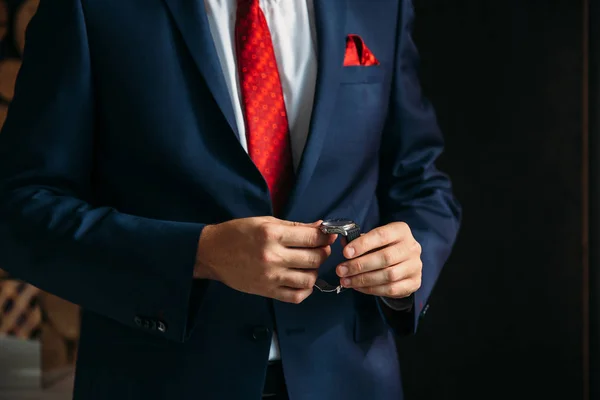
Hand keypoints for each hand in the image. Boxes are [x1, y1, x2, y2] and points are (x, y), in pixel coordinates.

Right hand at [194, 217, 336, 303]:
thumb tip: (321, 227)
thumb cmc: (238, 233)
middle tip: (320, 248)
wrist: (212, 253)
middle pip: (314, 258)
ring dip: (315, 271)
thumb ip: (295, 226)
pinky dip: (305, 289)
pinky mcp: (267, 291)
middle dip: (323, 252)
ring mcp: (270, 277)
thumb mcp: (265, 222)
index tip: (329, 235)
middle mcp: (272, 257)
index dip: (325, 236)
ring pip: (309, 278)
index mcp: (272, 235)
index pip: (311, 238)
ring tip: (309, 263)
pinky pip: (296, 296)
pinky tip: (302, 279)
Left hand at [335, 222, 421, 298]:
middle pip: (385, 258)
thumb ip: (359, 241)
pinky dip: (372, 289)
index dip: (362, 244)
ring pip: (388, 275)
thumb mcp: (373, 239)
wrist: (404, 262)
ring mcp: (415, 266)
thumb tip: (344, 243)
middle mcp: (411, 247)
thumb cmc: (385, 247)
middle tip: (341, 270)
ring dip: (363, 279)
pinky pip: (392, 289)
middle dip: (359, 265)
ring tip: (346, 281)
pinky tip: (358, 287)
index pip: (381, 235)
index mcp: (401, 230)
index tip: (346, 253)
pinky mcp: (415, 282)